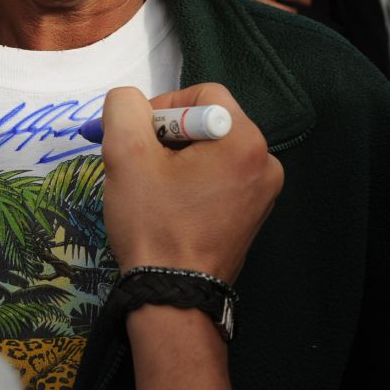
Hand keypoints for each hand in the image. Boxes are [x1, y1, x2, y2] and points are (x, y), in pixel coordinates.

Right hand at [100, 84, 283, 282]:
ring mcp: (263, 192)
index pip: (200, 94)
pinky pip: (218, 178)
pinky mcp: (253, 214)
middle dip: (166, 138)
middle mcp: (265, 162)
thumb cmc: (154, 226)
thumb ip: (123, 107)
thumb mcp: (125, 154)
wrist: (173, 294)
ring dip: (176, 160)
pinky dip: (191, 182)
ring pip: (210, 151)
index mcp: (244, 141)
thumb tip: (129, 100)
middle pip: (207, 122)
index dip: (160, 110)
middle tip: (139, 166)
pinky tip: (170, 206)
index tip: (137, 141)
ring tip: (153, 189)